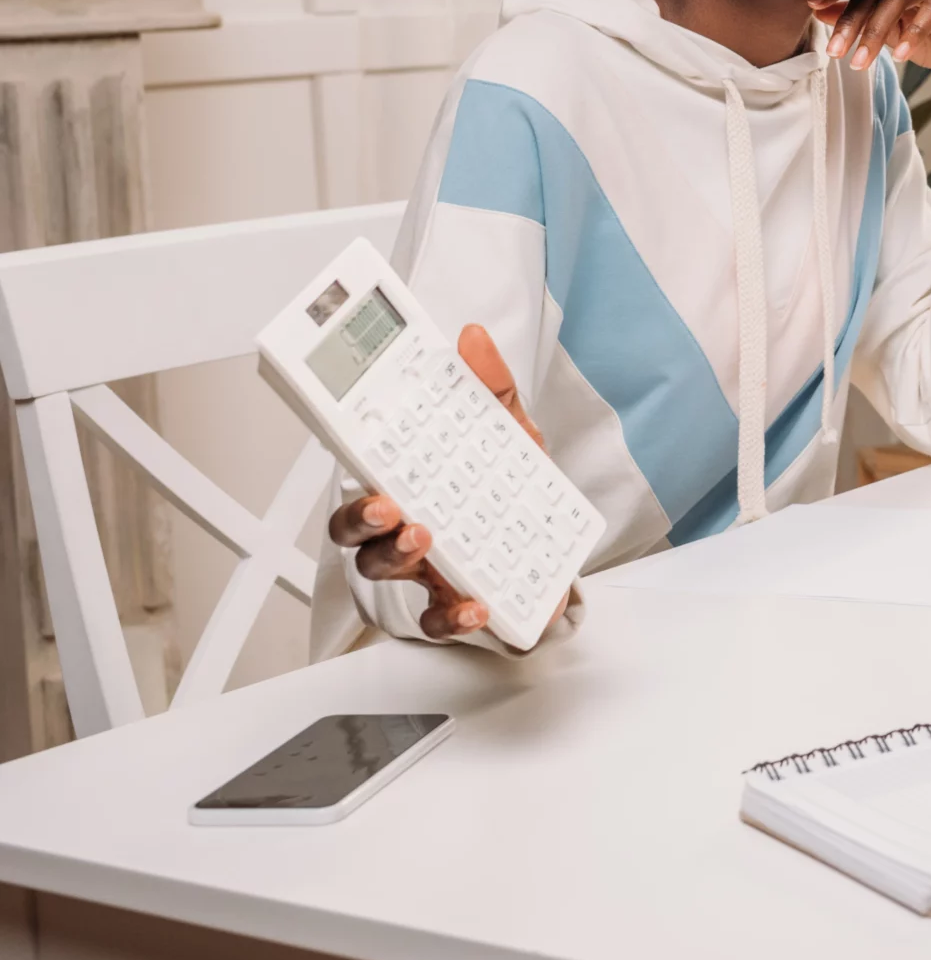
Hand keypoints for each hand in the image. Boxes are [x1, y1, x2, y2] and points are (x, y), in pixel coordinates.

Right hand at [327, 325, 566, 645]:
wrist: (557, 550)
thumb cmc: (514, 491)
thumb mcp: (513, 433)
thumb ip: (493, 390)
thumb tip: (472, 340)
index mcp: (411, 479)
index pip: (363, 466)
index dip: (344, 453)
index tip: (346, 433)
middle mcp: (405, 524)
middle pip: (354, 526)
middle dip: (360, 514)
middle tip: (384, 502)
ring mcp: (427, 566)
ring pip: (383, 567)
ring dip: (394, 553)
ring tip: (423, 536)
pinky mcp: (456, 602)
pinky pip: (436, 619)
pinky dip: (450, 616)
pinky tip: (473, 603)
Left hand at [813, 0, 930, 131]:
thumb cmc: (930, 38)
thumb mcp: (888, 31)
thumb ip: (859, 18)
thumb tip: (818, 8)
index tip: (813, 8)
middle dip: (853, 22)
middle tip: (835, 52)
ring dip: (878, 31)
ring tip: (863, 60)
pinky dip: (914, 33)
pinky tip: (902, 56)